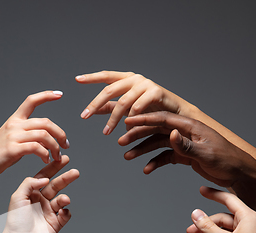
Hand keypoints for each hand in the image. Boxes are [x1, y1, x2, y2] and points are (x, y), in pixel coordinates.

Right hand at [0, 91, 69, 179]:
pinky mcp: (13, 149)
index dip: (46, 95)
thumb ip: (26, 135)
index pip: (31, 101)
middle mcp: (14, 125)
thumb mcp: (12, 139)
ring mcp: (13, 136)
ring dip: (55, 147)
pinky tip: (46, 160)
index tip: (59, 94)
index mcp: (14, 120)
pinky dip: (45, 154)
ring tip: (57, 156)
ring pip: (43, 135)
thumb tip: (43, 137)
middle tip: (65, 145)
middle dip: (60, 134)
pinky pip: (36, 148)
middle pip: (45, 122)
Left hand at [0, 159, 78, 232]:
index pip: (45, 177)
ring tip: (64, 199)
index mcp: (31, 194)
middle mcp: (41, 202)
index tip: (63, 159)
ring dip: (65, 198)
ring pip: (62, 200)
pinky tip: (62, 212)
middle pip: (56, 186)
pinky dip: (66, 212)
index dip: (54, 168)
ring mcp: (49, 213)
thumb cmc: (15, 222)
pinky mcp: (55, 224)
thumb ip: (29, 183)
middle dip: (66, 179)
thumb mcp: (17, 198)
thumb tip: (45, 178)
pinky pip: (66, 215)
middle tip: (75, 172)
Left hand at [75, 70, 194, 134]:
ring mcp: (146, 84)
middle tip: (84, 116)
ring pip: (123, 102)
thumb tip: (94, 109)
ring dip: (113, 119)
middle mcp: (135, 79)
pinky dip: (131, 117)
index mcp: (127, 79)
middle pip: (110, 90)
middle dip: (95, 104)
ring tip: (106, 132)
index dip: (92, 77)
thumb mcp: (128, 108)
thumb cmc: (153, 110)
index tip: (77, 79)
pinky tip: (126, 127)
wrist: (178, 114)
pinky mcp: (156, 92)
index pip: (106, 76)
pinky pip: (139, 106)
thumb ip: (112, 106)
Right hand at [119, 111, 255, 184]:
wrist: (237, 173)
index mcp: (190, 126)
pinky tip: (147, 169)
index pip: (163, 119)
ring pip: (158, 144)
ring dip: (143, 150)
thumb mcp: (205, 153)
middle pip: (156, 130)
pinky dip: (155, 162)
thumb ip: (186, 144)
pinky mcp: (185, 156)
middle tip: (121, 141)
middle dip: (137, 135)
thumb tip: (170, 133)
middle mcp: (184, 132)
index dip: (144, 119)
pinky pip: (165, 157)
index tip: (127, 121)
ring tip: (127, 156)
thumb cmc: (226, 160)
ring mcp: (183, 144)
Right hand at [187, 186, 255, 232]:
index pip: (228, 199)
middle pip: (221, 218)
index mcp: (247, 217)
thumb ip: (207, 226)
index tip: (202, 190)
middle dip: (205, 225)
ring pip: (223, 231)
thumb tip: (196, 213)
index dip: (213, 194)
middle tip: (190, 232)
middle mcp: (248, 224)